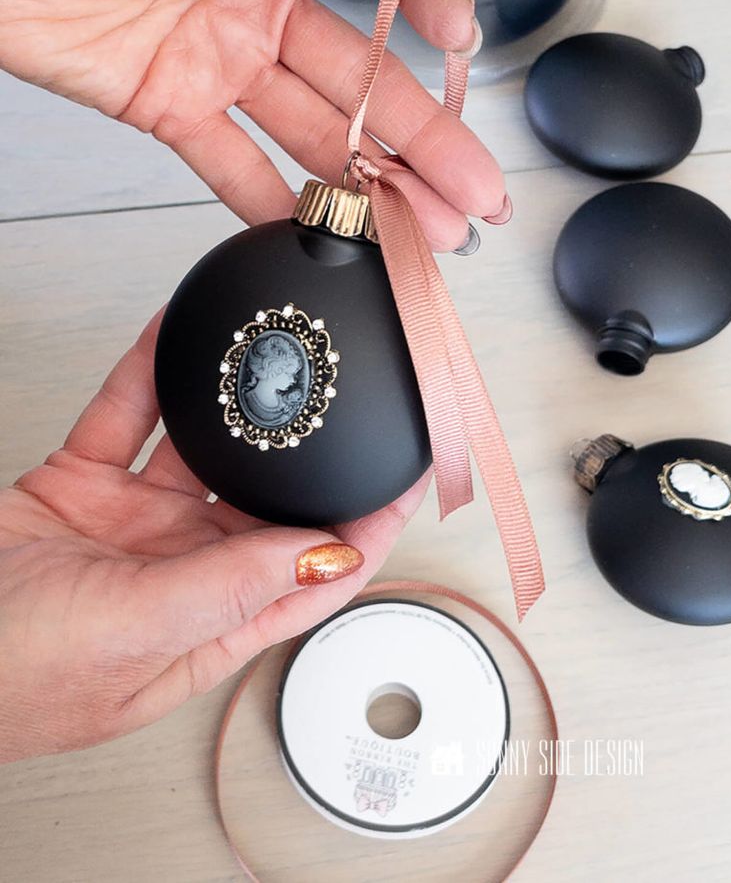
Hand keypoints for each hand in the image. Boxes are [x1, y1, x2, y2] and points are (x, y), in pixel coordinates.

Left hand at [0, 0, 507, 249]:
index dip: (428, 10)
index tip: (457, 43)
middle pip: (361, 83)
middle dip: (423, 144)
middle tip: (471, 195)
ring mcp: (219, 57)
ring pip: (311, 135)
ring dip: (366, 189)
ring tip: (418, 232)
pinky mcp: (172, 106)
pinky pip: (231, 164)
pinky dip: (271, 203)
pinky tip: (316, 233)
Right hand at [0, 311, 428, 762]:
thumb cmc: (11, 680)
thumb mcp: (136, 634)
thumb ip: (231, 587)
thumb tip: (326, 555)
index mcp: (213, 623)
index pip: (318, 572)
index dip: (370, 526)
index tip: (408, 475)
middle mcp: (186, 568)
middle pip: (273, 501)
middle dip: (314, 453)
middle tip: (355, 397)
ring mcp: (138, 522)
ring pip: (205, 446)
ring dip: (238, 403)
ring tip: (278, 356)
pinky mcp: (87, 483)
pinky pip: (130, 414)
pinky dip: (151, 371)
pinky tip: (179, 333)